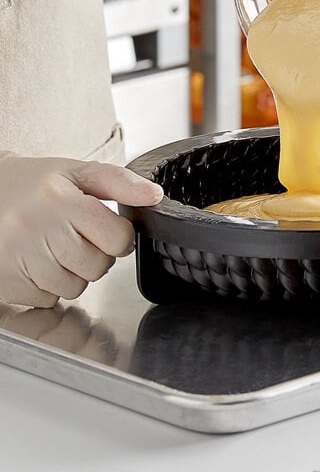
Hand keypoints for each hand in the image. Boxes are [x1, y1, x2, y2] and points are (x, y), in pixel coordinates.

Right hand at [0, 155, 162, 307]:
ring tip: (52, 246)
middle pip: (100, 266)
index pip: (119, 239)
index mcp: (61, 200)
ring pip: (77, 287)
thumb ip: (119, 182)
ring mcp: (20, 260)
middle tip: (73, 235)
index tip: (102, 226)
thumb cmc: (31, 185)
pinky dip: (48, 285)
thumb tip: (155, 195)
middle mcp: (38, 230)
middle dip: (95, 254)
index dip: (118, 234)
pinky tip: (35, 261)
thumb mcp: (76, 172)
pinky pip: (50, 299)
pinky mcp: (8, 284)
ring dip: (72, 272)